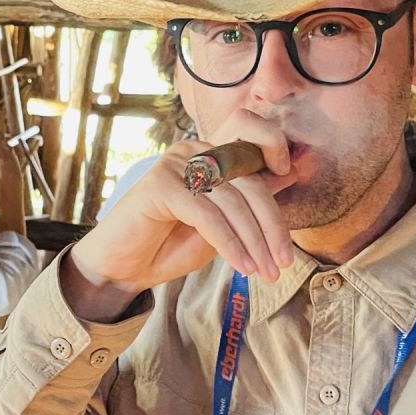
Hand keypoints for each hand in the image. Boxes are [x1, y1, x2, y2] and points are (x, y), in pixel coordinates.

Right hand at [63, 108, 297, 319]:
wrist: (124, 268)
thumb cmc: (171, 246)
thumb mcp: (223, 226)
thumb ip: (249, 203)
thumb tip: (291, 173)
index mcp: (208, 153)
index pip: (249, 141)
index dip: (272, 146)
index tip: (289, 173)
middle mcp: (192, 150)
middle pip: (247, 180)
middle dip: (270, 225)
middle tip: (282, 262)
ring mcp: (174, 164)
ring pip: (231, 200)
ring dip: (252, 241)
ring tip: (263, 272)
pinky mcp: (159, 184)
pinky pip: (206, 214)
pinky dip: (229, 243)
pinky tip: (241, 266)